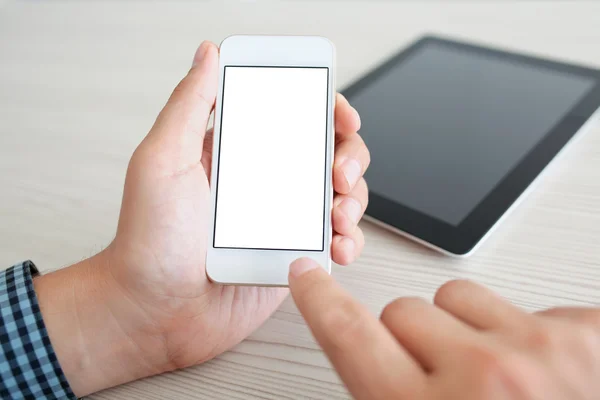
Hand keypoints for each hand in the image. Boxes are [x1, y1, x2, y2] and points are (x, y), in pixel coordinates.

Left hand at [34, 41, 368, 395]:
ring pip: (340, 196)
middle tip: (339, 175)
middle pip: (328, 154)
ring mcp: (282, 221)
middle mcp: (265, 183)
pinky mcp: (293, 257)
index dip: (325, 110)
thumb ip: (189, 105)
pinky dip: (349, 241)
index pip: (293, 116)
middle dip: (349, 157)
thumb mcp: (161, 160)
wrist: (154, 313)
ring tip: (339, 215)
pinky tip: (338, 246)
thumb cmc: (148, 242)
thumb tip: (208, 54)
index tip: (340, 116)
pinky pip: (335, 242)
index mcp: (238, 153)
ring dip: (355, 200)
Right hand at [289, 258, 599, 399]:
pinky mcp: (589, 331)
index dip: (320, 301)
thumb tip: (367, 373)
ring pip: (458, 297)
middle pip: (402, 311)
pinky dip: (523, 335)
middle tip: (438, 382)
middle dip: (411, 342)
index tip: (309, 277)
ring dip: (464, 330)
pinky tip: (545, 378)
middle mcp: (483, 377)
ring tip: (493, 378)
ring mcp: (542, 348)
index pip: (349, 335)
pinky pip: (523, 305)